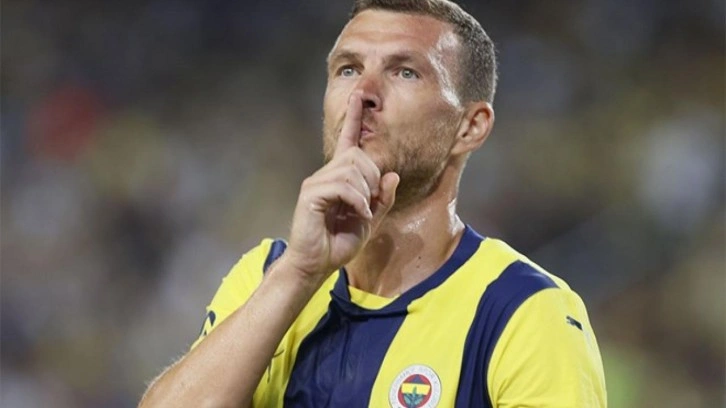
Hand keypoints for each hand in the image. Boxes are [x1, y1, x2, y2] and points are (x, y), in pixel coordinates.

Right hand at [283, 92, 398, 283]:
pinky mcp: (310, 194)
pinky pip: (342, 186)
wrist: (315, 265)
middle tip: (369, 206)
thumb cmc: (338, 243)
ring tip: (361, 213)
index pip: (347, 141)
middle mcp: (326, 175)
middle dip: (372, 180)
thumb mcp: (370, 222)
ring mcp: (316, 183)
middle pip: (358, 156)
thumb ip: (382, 200)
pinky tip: (358, 216)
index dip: (353, 118)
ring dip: (365, 194)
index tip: (358, 96)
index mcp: (340, 178)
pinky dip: (357, 201)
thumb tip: (392, 175)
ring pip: (352, 170)